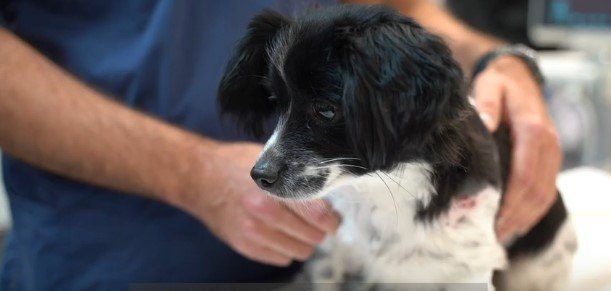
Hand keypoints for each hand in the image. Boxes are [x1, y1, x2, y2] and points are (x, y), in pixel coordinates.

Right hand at [178, 142, 340, 265]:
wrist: (199, 177)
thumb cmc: (235, 165)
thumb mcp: (269, 161)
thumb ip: (296, 177)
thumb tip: (326, 193)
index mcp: (273, 191)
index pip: (318, 216)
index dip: (332, 220)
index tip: (334, 220)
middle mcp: (263, 215)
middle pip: (312, 237)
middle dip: (319, 231)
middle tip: (316, 221)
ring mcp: (252, 234)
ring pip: (298, 251)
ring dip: (303, 241)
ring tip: (298, 227)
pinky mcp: (244, 246)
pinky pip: (280, 258)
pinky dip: (286, 248)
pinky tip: (280, 232)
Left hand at [472, 56, 561, 243]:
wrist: (518, 76)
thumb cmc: (499, 84)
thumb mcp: (489, 86)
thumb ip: (487, 105)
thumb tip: (486, 125)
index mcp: (533, 129)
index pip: (524, 175)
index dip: (510, 201)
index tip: (491, 219)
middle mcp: (548, 145)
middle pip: (536, 190)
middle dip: (515, 215)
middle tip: (491, 234)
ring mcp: (552, 153)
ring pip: (545, 194)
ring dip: (525, 217)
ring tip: (501, 234)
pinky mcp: (550, 159)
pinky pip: (547, 190)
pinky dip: (533, 210)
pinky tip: (515, 222)